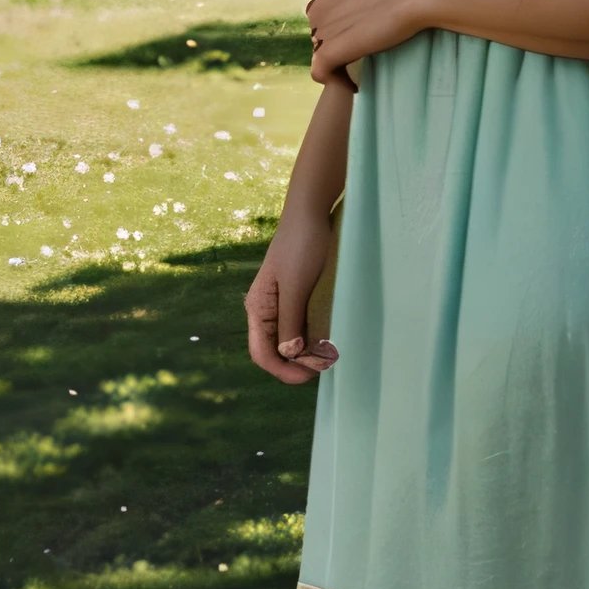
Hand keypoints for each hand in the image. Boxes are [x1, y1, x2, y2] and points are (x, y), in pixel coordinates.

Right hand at [245, 211, 338, 382]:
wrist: (311, 212)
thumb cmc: (302, 246)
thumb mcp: (296, 287)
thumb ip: (290, 322)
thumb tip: (288, 355)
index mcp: (258, 308)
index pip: (262, 354)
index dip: (283, 371)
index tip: (310, 376)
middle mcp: (266, 311)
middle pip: (276, 352)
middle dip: (298, 364)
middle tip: (326, 365)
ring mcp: (282, 305)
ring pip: (291, 342)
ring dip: (308, 353)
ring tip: (330, 354)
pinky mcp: (298, 298)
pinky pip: (302, 327)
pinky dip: (314, 338)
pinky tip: (329, 338)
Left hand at [306, 0, 429, 85]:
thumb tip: (377, 2)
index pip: (324, 18)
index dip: (341, 32)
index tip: (362, 39)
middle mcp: (321, 8)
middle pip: (320, 36)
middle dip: (338, 46)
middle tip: (364, 55)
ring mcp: (323, 29)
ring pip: (320, 53)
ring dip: (337, 62)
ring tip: (361, 68)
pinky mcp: (329, 50)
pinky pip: (320, 71)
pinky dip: (335, 81)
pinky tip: (354, 84)